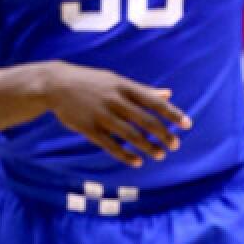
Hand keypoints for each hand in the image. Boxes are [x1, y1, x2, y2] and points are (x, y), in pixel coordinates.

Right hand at [38, 61, 191, 166]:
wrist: (56, 84)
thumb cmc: (93, 82)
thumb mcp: (118, 81)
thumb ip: (143, 90)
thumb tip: (168, 93)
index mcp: (125, 87)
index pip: (154, 101)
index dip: (172, 113)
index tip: (187, 125)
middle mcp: (115, 100)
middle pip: (145, 120)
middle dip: (163, 134)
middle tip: (176, 145)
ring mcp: (101, 115)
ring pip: (129, 134)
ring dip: (147, 147)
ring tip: (160, 155)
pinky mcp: (87, 128)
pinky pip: (109, 144)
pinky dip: (124, 154)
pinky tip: (137, 162)